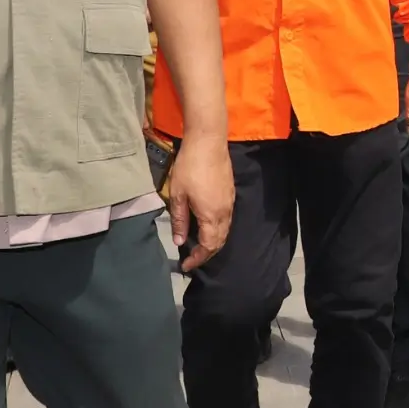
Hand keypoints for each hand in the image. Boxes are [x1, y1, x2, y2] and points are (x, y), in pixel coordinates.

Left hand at [163, 139, 234, 272]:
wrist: (208, 141)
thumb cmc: (190, 167)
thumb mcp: (178, 195)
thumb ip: (179, 220)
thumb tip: (180, 241)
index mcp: (211, 215)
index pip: (208, 246)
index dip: (198, 258)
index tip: (186, 265)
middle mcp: (225, 212)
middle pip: (220, 241)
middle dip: (206, 253)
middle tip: (191, 258)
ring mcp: (230, 202)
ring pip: (225, 231)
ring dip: (213, 242)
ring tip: (198, 245)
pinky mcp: (230, 193)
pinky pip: (226, 220)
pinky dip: (217, 230)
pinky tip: (206, 226)